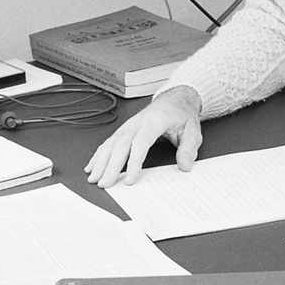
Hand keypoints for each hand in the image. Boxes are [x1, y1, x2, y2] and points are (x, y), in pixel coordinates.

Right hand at [84, 86, 202, 187]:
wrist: (174, 101)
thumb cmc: (180, 115)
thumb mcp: (193, 131)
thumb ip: (189, 148)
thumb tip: (185, 165)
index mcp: (154, 122)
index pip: (141, 143)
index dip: (134, 162)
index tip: (130, 179)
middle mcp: (137, 123)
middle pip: (120, 146)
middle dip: (110, 166)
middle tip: (104, 183)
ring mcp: (128, 126)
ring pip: (111, 144)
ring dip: (100, 162)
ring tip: (93, 178)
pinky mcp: (124, 130)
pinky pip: (108, 143)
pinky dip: (99, 155)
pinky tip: (92, 166)